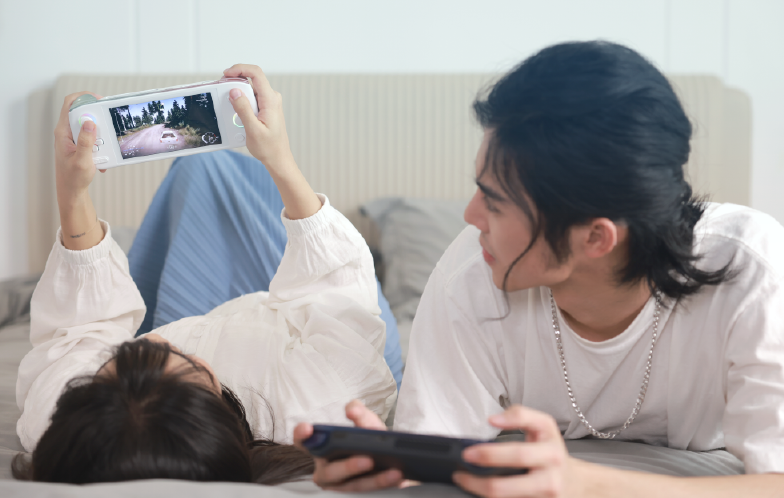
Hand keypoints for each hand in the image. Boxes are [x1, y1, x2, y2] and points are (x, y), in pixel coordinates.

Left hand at [55, 92, 104, 208]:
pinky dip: (100, 145)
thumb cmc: (74, 178)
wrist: (71, 191)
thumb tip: (89, 122)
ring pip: (89, 126)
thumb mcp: (82, 160)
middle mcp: (66, 132)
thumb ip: (85, 141)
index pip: (70, 104)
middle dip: (97, 118)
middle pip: (82, 112)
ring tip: (104, 148)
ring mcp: (72, 138)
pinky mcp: (79, 144)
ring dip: (100, 135)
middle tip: (107, 126)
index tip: (99, 100)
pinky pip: (91, 137)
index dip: (84, 97)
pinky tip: (102, 159)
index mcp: (63, 132)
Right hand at [223, 64, 292, 168]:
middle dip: (235, 81)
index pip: (256, 73)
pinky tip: (236, 111)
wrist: (278, 158)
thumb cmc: (268, 147)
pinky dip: (242, 100)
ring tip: (229, 104)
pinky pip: (252, 97)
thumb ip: (243, 109)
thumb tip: (234, 91)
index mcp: (270, 100)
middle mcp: (272, 98)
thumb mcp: (252, 129)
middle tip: (222, 90)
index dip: (239, 69)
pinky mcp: (266, 108)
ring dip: (238, 93)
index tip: (226, 74)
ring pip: (250, 88)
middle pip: (251, 79)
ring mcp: (269, 102)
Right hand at [293, 400, 405, 491]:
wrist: (389, 457)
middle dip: (348, 467)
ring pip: (352, 486)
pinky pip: (369, 491)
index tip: (308, 428)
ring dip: (373, 480)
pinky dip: (384, 483)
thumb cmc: (368, 438)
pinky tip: (397, 476)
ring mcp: (341, 485)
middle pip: (329, 472)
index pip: (303, 442)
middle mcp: (326, 469)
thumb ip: (359, 412)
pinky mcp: (358, 493)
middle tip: (366, 459)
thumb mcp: (366, 421)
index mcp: (321, 448)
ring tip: (392, 471)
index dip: (302, 435)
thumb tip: (352, 410)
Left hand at [454, 405, 573, 497]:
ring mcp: (546, 493)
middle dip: (487, 456)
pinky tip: (478, 490)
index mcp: (550, 447)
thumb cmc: (550, 454)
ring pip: (505, 492)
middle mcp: (551, 471)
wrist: (572, 484)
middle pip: (517, 459)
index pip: (529, 431)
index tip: (489, 422)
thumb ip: (520, 416)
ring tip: (463, 478)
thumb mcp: (543, 429)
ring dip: (478, 485)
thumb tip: (494, 420)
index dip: (510, 423)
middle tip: (466, 456)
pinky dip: (488, 497)